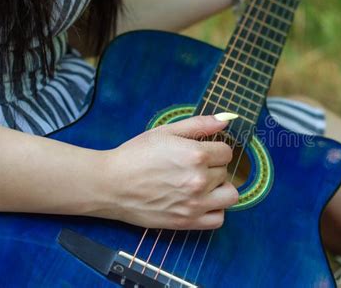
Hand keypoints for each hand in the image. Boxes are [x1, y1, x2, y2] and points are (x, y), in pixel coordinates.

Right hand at [96, 116, 237, 229]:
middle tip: (193, 167)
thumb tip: (226, 120)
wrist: (110, 184)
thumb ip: (199, 124)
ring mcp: (194, 204)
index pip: (227, 152)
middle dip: (213, 167)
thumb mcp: (166, 132)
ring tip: (204, 185)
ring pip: (230, 195)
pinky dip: (215, 210)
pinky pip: (219, 219)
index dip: (216, 150)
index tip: (203, 152)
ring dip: (220, 189)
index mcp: (195, 155)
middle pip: (225, 172)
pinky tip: (202, 202)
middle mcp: (199, 180)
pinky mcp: (187, 222)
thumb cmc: (135, 155)